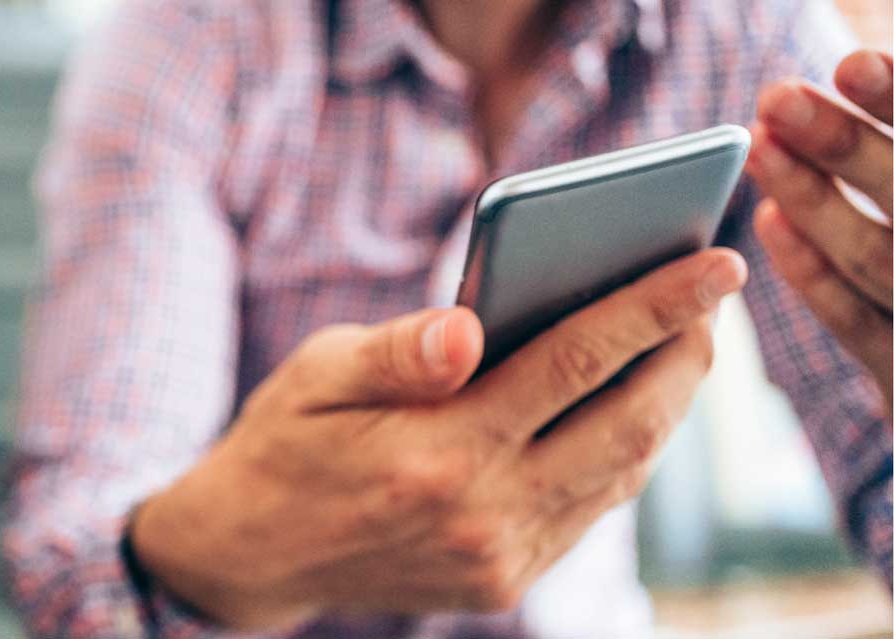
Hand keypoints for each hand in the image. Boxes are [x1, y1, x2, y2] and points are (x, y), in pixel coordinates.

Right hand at [130, 249, 745, 629]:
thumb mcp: (314, 376)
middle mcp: (482, 513)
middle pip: (627, 425)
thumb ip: (395, 351)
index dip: (653, 308)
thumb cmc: (284, 443)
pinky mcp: (505, 579)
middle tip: (713, 298)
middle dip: (686, 354)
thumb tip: (467, 327)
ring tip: (685, 343)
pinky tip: (631, 404)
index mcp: (435, 451)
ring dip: (667, 404)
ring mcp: (499, 556)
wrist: (251, 554)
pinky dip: (626, 450)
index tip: (715, 264)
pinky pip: (592, 508)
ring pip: (622, 472)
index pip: (573, 364)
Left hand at [745, 49, 891, 404]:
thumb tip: (857, 75)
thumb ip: (887, 162)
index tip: (853, 65)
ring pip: (878, 257)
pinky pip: (859, 323)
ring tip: (759, 146)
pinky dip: (811, 272)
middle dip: (844, 147)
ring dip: (813, 200)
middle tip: (776, 99)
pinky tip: (768, 219)